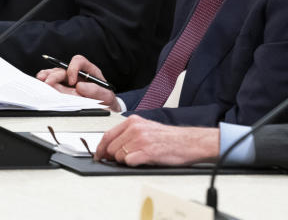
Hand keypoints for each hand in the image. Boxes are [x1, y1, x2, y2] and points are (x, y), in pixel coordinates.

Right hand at [35, 54, 119, 110]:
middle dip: (55, 74)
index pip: (79, 61)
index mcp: (89, 71)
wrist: (105, 110)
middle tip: (48, 82)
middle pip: (64, 69)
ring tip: (40, 79)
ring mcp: (69, 81)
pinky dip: (46, 83)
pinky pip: (53, 83)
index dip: (73, 68)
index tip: (72, 81)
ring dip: (47, 76)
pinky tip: (41, 84)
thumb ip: (96, 91)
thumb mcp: (106, 96)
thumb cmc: (105, 101)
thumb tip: (80, 86)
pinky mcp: (63, 89)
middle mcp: (78, 74)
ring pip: (56, 74)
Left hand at [94, 116, 219, 165]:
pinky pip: (128, 162)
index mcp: (133, 121)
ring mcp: (141, 140)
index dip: (101, 148)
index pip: (107, 135)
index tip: (99, 156)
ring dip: (125, 161)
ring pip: (118, 156)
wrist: (188, 142)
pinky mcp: (147, 152)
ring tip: (138, 158)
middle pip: (110, 148)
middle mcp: (135, 129)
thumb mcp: (146, 128)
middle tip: (124, 159)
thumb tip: (110, 147)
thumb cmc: (169, 137)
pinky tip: (142, 161)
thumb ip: (128, 134)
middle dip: (114, 157)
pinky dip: (132, 164)